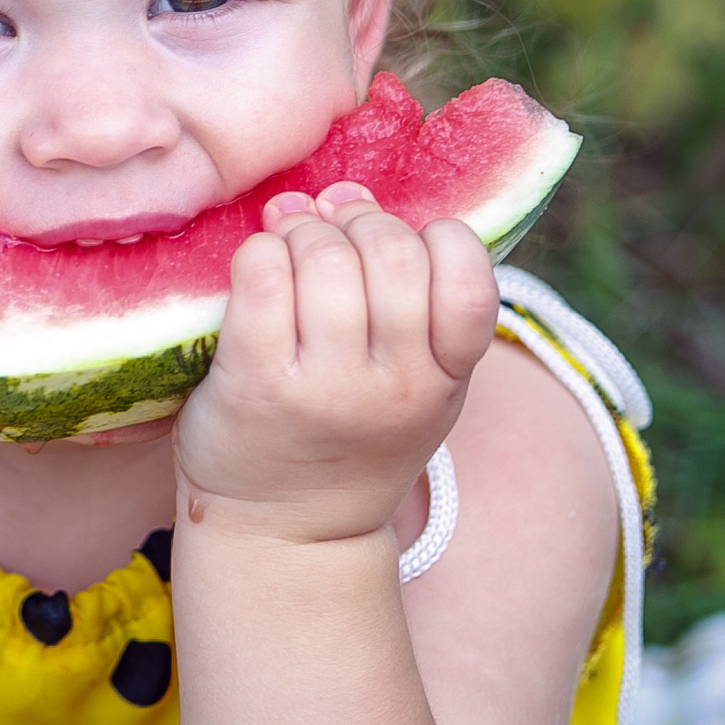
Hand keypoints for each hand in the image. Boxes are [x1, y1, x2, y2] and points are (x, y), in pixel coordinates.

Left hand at [174, 182, 498, 548]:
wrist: (283, 533)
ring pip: (323, 252)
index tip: (401, 252)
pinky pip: (262, 272)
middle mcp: (394, 385)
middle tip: (332, 242)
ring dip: (301, 235)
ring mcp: (325, 387)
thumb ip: (404, 293)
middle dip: (356, 224)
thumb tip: (343, 192)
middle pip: (390, 249)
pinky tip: (258, 275)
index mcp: (446, 380)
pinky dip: (258, 253)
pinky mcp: (255, 383)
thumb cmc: (347, 435)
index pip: (468, 274)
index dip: (434, 238)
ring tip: (291, 258)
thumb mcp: (412, 381)